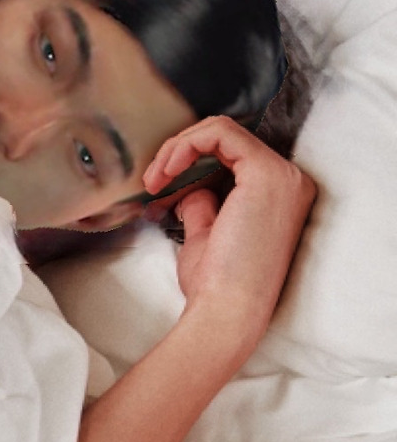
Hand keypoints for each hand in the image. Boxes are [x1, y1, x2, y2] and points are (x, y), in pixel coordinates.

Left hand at [142, 116, 315, 348]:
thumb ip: (204, 207)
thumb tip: (191, 192)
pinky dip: (186, 144)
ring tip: (154, 179)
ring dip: (178, 148)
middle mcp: (290, 182)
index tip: (157, 185)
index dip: (189, 161)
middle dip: (179, 153)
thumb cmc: (216, 284)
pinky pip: (221, 132)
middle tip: (151, 181)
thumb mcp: (205, 236)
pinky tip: (167, 169)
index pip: (232, 155)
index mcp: (280, 196)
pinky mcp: (266, 174)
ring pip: (221, 131)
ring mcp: (283, 176)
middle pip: (226, 140)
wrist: (226, 309)